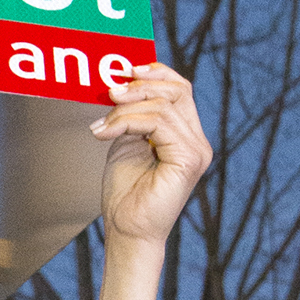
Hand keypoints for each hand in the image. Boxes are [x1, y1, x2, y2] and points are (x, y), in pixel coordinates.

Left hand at [91, 64, 211, 248]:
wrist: (127, 229)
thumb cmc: (126, 194)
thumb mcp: (126, 142)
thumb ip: (131, 116)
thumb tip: (119, 86)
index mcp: (185, 135)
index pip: (180, 89)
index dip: (155, 73)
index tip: (126, 69)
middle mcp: (197, 141)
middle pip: (177, 90)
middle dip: (139, 85)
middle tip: (110, 92)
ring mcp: (196, 151)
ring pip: (162, 106)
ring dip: (124, 110)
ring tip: (102, 125)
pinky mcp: (189, 160)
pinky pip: (158, 123)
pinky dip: (127, 122)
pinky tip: (106, 133)